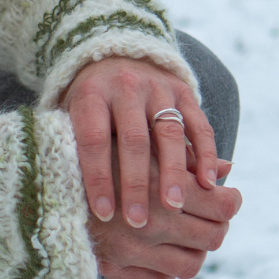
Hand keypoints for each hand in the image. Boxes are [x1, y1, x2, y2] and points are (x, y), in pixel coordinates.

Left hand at [58, 56, 216, 227]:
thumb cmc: (90, 101)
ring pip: (168, 132)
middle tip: (138, 222)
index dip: (98, 177)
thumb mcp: (72, 115)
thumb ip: (74, 146)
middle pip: (133, 139)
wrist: (114, 56)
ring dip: (172, 172)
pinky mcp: (182, 90)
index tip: (104, 214)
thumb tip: (71, 194)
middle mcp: (124, 87)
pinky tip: (206, 185)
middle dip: (136, 184)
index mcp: (91, 94)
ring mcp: (156, 86)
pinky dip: (205, 155)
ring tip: (173, 207)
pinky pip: (198, 124)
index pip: (94, 139)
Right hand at [88, 157, 239, 278]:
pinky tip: (163, 248)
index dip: (230, 199)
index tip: (228, 192)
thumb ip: (184, 155)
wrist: (39, 176)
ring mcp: (133, 250)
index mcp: (157, 185)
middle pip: (213, 235)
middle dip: (220, 223)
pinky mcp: (116, 268)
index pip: (219, 204)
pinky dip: (168, 269)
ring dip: (198, 248)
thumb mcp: (137, 142)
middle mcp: (150, 221)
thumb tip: (229, 168)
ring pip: (192, 264)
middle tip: (214, 211)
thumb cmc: (93, 148)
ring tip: (190, 231)